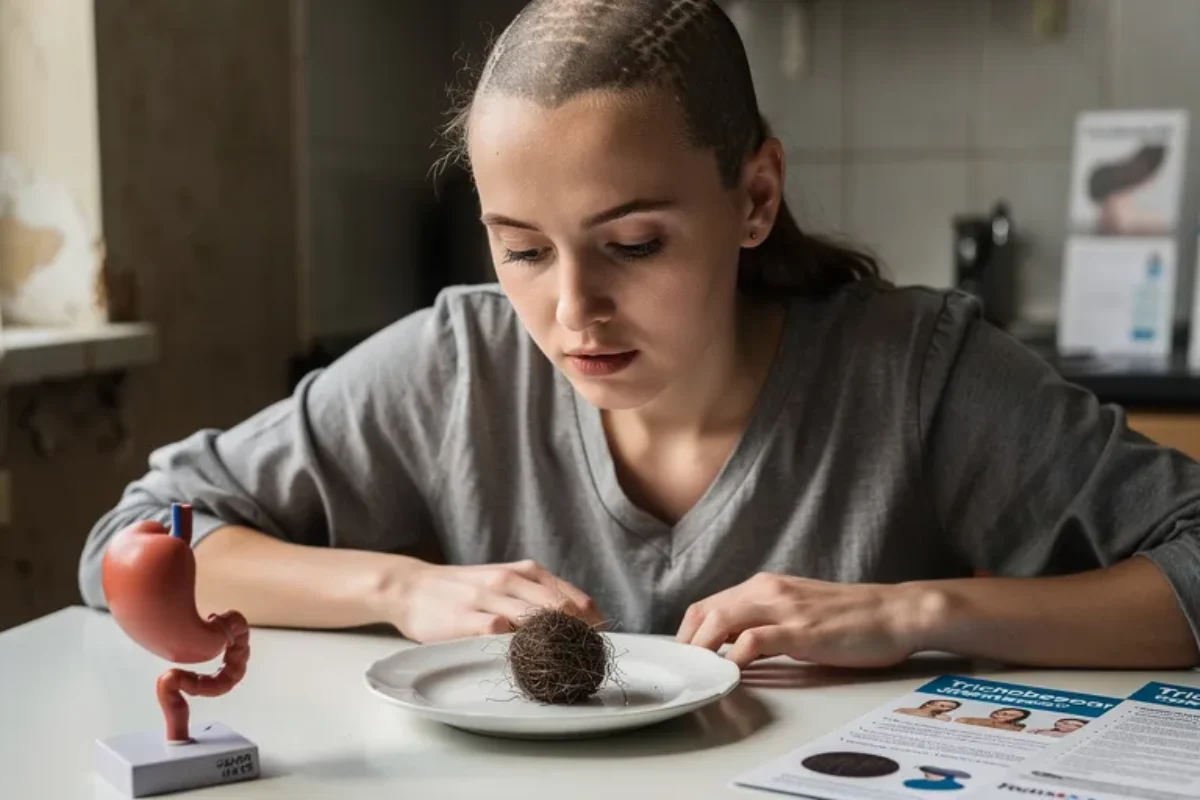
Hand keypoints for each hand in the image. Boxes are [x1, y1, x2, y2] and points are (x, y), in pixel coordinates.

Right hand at [377, 558, 603, 642]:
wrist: (412, 587)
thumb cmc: (464, 590)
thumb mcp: (505, 581)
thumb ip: (536, 596)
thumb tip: (578, 622)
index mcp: (526, 571)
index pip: (573, 598)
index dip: (593, 624)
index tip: (601, 644)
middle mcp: (510, 580)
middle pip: (561, 609)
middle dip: (579, 636)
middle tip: (586, 661)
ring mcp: (488, 599)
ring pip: (535, 619)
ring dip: (553, 644)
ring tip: (563, 666)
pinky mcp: (467, 620)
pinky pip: (500, 634)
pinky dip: (517, 649)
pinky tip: (524, 662)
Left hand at [676, 573, 928, 668]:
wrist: (895, 612)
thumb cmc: (852, 618)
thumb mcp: (798, 614)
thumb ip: (767, 625)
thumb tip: (737, 649)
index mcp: (766, 586)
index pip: (709, 604)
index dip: (688, 631)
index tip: (683, 657)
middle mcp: (768, 590)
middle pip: (706, 611)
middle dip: (686, 642)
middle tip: (683, 670)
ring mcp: (784, 608)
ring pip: (722, 620)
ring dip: (702, 649)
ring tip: (697, 673)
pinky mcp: (801, 630)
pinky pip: (753, 640)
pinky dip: (734, 657)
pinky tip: (731, 674)